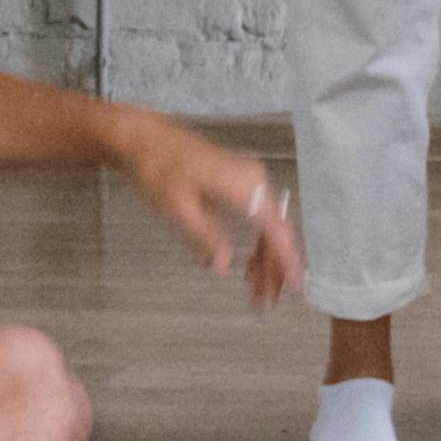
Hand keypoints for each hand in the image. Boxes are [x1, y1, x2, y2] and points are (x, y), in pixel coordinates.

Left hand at [120, 118, 304, 303]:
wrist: (146, 140)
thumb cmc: (159, 168)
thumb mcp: (178, 209)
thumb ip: (204, 238)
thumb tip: (221, 265)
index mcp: (245, 185)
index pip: (276, 229)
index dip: (286, 260)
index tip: (294, 285)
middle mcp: (254, 181)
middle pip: (276, 232)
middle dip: (273, 269)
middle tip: (265, 300)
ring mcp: (248, 181)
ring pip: (268, 229)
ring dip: (265, 260)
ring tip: (257, 290)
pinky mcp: (240, 184)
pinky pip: (258, 219)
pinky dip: (256, 244)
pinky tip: (248, 265)